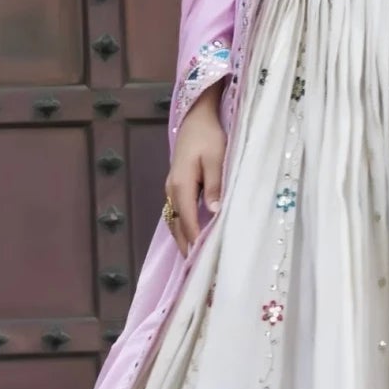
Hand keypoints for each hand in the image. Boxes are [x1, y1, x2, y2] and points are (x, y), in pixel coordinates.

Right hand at [164, 89, 225, 257]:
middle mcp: (172, 191)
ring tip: (195, 260)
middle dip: (187, 246)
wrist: (197, 118)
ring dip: (183, 239)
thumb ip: (216, 186)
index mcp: (181, 186)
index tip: (204, 261)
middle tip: (198, 271)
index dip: (195, 242)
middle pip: (177, 226)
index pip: (188, 222)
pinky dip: (183, 227)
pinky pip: (177, 213)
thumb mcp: (218, 160)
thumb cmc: (210, 137)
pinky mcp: (175, 186)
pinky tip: (192, 237)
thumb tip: (215, 212)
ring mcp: (171, 189)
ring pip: (174, 221)